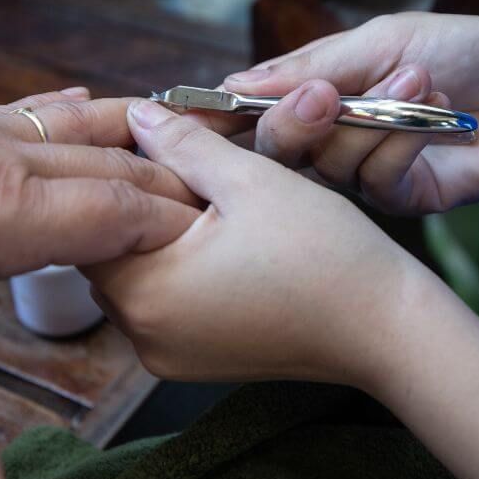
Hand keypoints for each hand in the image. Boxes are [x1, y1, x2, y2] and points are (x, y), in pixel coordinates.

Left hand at [84, 99, 418, 388]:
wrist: (387, 329)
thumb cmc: (326, 254)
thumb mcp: (251, 180)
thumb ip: (182, 144)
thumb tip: (135, 114)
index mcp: (144, 293)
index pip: (91, 222)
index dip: (121, 176)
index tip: (163, 148)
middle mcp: (143, 336)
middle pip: (109, 251)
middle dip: (141, 208)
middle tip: (193, 173)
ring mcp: (168, 356)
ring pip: (138, 275)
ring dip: (161, 238)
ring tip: (214, 206)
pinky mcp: (196, 364)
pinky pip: (166, 304)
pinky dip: (181, 270)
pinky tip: (225, 244)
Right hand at [216, 11, 478, 214]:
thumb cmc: (464, 49)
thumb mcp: (381, 40)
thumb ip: (311, 65)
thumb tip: (234, 83)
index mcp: (317, 94)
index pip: (251, 112)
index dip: (221, 115)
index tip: (189, 110)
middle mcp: (331, 140)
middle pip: (274, 152)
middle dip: (291, 124)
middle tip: (322, 95)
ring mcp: (364, 174)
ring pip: (325, 168)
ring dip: (368, 120)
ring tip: (414, 79)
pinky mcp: (402, 201)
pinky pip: (374, 183)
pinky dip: (399, 145)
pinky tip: (431, 115)